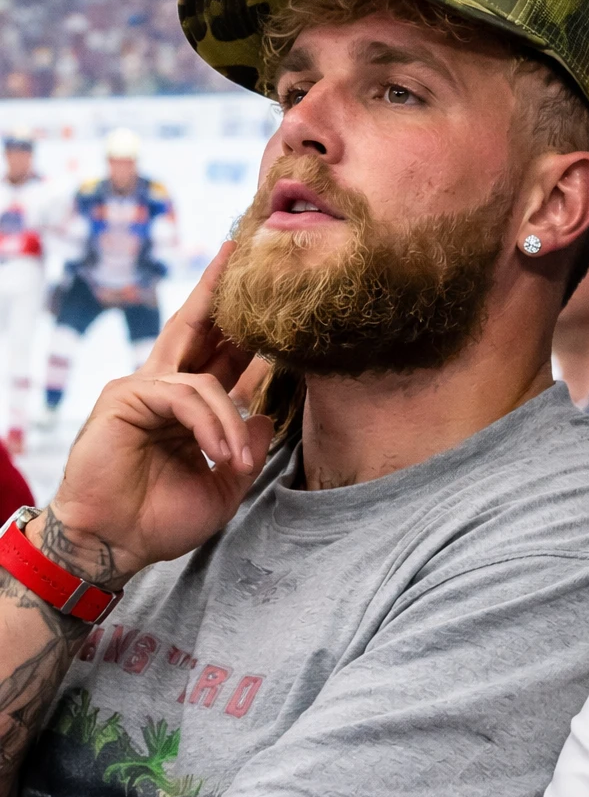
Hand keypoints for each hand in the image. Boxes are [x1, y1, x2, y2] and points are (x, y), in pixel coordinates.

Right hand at [32, 243, 274, 586]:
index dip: (240, 327)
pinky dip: (210, 425)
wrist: (114, 546)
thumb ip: (247, 447)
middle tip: (238, 250)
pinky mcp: (125, 397)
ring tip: (236, 461)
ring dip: (230, 422)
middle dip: (218, 291)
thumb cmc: (160, 518)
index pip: (219, 354)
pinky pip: (187, 396)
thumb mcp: (223, 483)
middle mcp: (163, 387)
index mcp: (186, 404)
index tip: (262, 295)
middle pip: (196, 328)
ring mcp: (140, 388)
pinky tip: (217, 453)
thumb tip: (266, 415)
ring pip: (207, 380)